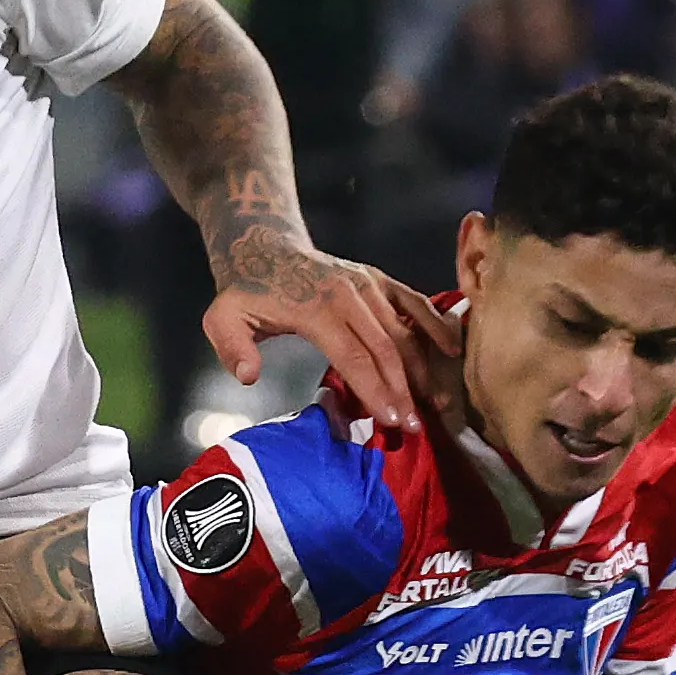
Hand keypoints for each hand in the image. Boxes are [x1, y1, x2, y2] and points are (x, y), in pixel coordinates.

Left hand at [202, 240, 463, 437]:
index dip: (375, 388)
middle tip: (417, 426)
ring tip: (436, 402)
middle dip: (403, 388)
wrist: (264, 248)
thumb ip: (232, 347)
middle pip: (386, 346)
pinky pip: (413, 301)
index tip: (392, 419)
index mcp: (316, 307)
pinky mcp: (378, 279)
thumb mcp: (222, 318)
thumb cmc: (245, 293)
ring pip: (404, 328)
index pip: (353, 354)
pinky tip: (453, 350)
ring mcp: (368, 283)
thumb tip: (249, 376)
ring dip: (422, 366)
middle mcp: (349, 292)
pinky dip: (435, 324)